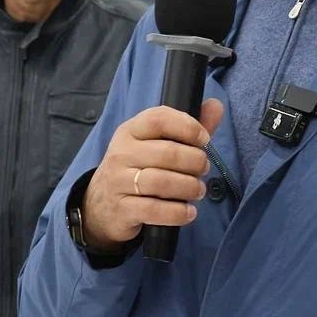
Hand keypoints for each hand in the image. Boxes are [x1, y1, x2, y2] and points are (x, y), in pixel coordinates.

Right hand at [81, 100, 223, 249]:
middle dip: (195, 161)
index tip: (205, 139)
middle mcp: (121, 153)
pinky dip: (177, 212)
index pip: (159, 118)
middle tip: (204, 169)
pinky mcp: (122, 209)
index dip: (187, 126)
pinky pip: (154, 210)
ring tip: (199, 190)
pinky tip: (189, 212)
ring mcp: (118, 181)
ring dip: (189, 187)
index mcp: (131, 131)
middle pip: (167, 153)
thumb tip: (216, 105)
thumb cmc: (137, 168)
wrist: (100, 204)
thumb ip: (187, 127)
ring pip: (161, 182)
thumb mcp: (156, 143)